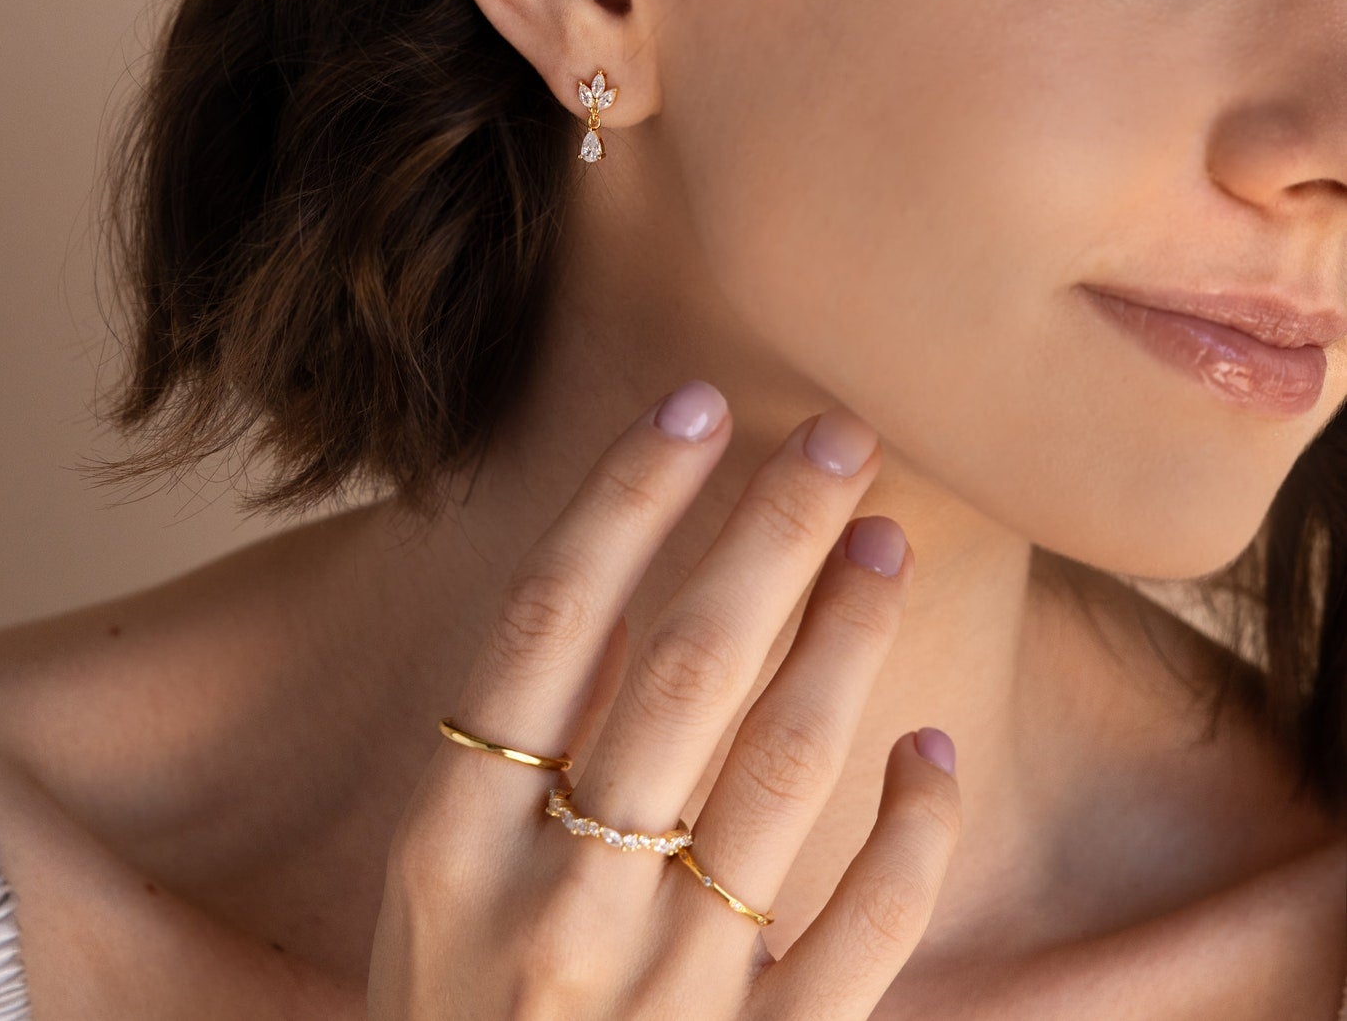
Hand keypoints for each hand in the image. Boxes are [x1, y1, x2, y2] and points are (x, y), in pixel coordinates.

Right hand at [368, 381, 960, 1018]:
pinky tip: (936, 760)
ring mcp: (659, 997)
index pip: (548, 623)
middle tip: (839, 437)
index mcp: (452, 848)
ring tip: (886, 546)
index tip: (697, 403)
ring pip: (778, 782)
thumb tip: (602, 595)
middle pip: (680, 673)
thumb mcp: (428, 900)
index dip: (626, 499)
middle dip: (766, 536)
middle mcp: (552, 907)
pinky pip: (856, 949)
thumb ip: (502, 768)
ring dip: (845, 647)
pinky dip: (908, 848)